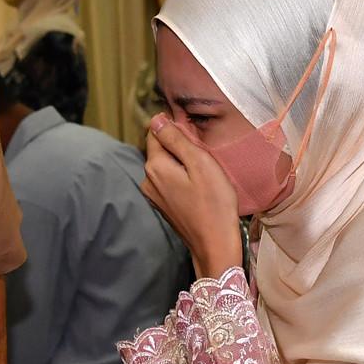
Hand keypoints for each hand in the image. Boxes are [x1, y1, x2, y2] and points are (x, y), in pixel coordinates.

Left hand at [142, 115, 242, 277]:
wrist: (215, 244)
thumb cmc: (214, 203)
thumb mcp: (200, 163)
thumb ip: (176, 139)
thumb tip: (156, 119)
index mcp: (155, 167)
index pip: (155, 132)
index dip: (175, 129)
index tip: (196, 138)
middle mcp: (148, 180)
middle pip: (160, 149)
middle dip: (180, 147)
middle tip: (205, 157)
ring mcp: (154, 195)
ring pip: (166, 166)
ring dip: (183, 163)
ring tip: (204, 174)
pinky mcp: (164, 205)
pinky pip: (170, 181)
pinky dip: (183, 178)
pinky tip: (199, 187)